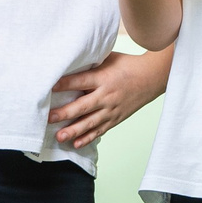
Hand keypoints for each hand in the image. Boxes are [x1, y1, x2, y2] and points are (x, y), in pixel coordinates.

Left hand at [49, 50, 164, 148]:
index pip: (80, 81)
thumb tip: (69, 63)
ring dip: (74, 131)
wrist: (152, 77)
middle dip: (65, 113)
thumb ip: (90, 63)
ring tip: (59, 137)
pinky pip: (100, 130)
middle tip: (49, 118)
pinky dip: (88, 138)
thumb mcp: (108, 58)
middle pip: (83, 106)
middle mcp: (106, 95)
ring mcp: (112, 109)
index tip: (49, 87)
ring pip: (90, 122)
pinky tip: (76, 143)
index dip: (64, 84)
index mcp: (103, 77)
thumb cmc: (127, 65)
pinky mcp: (116, 119)